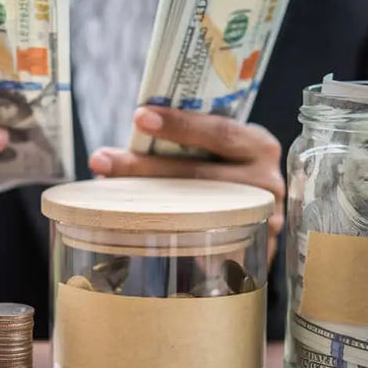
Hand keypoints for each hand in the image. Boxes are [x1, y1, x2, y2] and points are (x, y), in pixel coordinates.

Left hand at [89, 106, 284, 263]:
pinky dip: (172, 241)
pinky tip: (138, 237)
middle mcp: (265, 181)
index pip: (218, 131)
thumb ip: (179, 147)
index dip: (179, 125)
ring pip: (198, 212)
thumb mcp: (213, 153)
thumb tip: (114, 151)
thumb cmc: (221, 174)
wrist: (256, 217)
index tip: (139, 117)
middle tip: (102, 160)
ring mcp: (262, 219)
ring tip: (105, 195)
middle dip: (145, 168)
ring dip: (147, 205)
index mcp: (256, 145)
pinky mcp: (250, 251)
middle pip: (199, 175)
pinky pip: (206, 249)